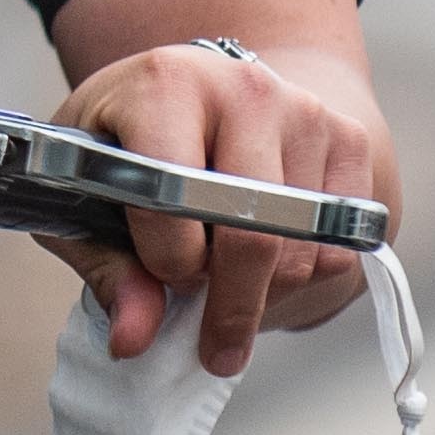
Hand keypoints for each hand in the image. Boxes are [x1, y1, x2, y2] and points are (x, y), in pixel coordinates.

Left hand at [44, 38, 381, 377]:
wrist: (198, 93)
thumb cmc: (129, 144)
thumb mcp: (86, 194)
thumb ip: (108, 269)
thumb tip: (133, 339)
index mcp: (165, 84)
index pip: (177, 198)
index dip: (167, 260)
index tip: (160, 279)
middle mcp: (244, 88)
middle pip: (254, 233)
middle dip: (229, 306)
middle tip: (214, 349)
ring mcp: (305, 110)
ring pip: (303, 250)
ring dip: (266, 295)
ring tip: (229, 288)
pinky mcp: (347, 137)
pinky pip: (340, 245)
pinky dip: (305, 277)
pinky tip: (267, 262)